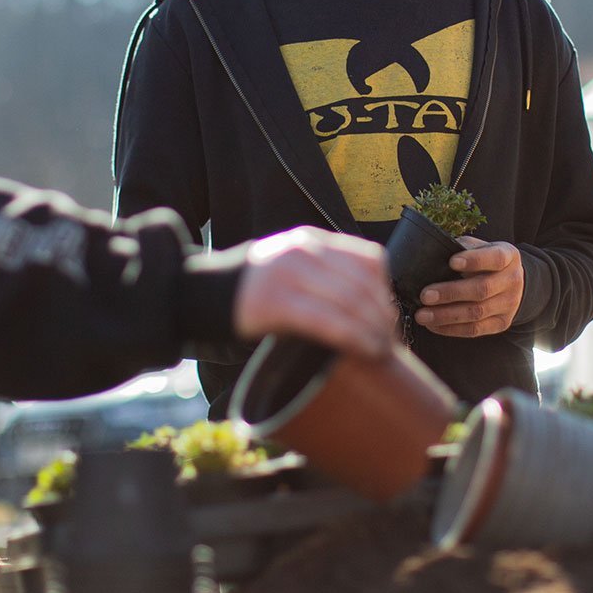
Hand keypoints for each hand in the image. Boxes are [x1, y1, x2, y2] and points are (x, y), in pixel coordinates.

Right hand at [234, 227, 396, 358]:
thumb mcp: (292, 267)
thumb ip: (324, 275)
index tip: (389, 317)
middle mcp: (304, 251)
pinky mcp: (277, 302)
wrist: (203, 293)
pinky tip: (364, 350)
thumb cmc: (255, 290)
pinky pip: (327, 320)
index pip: (368, 258)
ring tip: (381, 351)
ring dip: (373, 330)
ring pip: (349, 301)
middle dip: (382, 316)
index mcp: (312, 241)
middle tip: (389, 341)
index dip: (385, 290)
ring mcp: (289, 274)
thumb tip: (369, 309)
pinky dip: (352, 337)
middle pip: (363, 283)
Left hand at [414, 237, 523, 337]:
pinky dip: (451, 329)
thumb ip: (462, 248)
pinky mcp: (501, 324)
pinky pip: (475, 330)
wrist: (511, 282)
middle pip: (482, 289)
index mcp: (508, 256)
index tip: (452, 262)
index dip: (474, 260)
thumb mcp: (480, 247)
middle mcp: (512, 281)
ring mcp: (509, 305)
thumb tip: (431, 254)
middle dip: (451, 293)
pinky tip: (433, 325)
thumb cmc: (486, 261)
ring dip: (446, 315)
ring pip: (476, 313)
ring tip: (422, 315)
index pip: (495, 258)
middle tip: (425, 295)